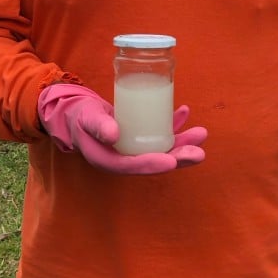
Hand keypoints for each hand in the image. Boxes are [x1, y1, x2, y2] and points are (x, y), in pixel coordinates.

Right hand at [38, 83, 206, 173]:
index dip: (153, 164)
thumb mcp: (85, 118)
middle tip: (199, 152)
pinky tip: (185, 112)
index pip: (133, 166)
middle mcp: (125, 158)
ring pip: (162, 149)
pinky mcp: (139, 137)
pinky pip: (159, 133)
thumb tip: (113, 135)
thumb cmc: (79, 116)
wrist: (76, 114)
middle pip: (154, 161)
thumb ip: (98, 125)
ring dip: (183, 143)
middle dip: (179, 157)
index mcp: (109, 160)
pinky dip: (173, 124)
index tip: (172, 161)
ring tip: (201, 134)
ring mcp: (134, 149)